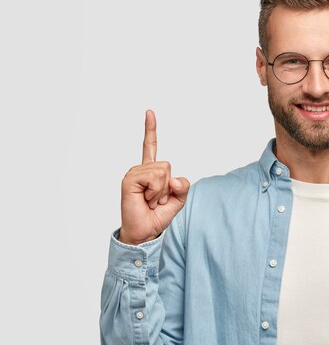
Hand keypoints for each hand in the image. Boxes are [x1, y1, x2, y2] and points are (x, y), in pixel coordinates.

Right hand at [118, 110, 189, 244]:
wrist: (145, 232)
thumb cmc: (158, 215)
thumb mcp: (178, 199)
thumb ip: (183, 186)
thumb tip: (175, 179)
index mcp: (151, 171)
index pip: (150, 146)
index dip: (150, 129)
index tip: (149, 112)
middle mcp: (140, 169)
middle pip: (167, 165)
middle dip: (168, 186)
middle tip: (156, 200)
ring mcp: (133, 173)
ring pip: (162, 172)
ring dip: (161, 191)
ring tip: (150, 201)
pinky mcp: (129, 180)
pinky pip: (154, 178)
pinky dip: (155, 192)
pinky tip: (145, 200)